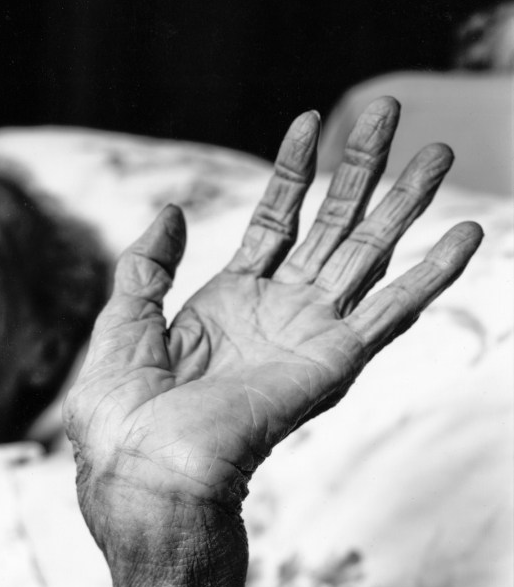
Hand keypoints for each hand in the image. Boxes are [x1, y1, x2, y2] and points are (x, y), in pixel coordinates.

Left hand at [64, 98, 482, 542]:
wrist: (145, 474)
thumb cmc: (123, 418)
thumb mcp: (123, 325)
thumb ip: (148, 267)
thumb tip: (171, 211)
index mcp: (227, 303)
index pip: (273, 221)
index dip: (292, 172)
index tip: (309, 121)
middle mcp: (276, 314)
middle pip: (330, 226)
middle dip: (359, 169)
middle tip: (387, 111)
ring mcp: (308, 336)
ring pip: (367, 255)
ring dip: (404, 204)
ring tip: (438, 150)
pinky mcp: (332, 363)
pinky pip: (389, 313)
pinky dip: (429, 276)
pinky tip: (464, 236)